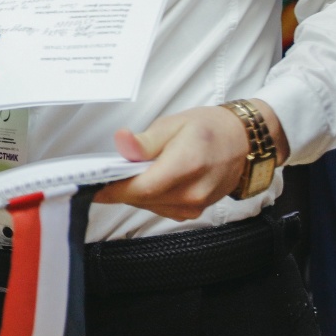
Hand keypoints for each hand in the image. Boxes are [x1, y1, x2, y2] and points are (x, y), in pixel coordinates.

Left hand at [96, 101, 288, 219]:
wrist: (243, 141)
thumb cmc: (208, 128)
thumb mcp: (173, 124)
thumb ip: (145, 141)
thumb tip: (122, 142)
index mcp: (186, 166)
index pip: (140, 188)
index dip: (113, 189)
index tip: (92, 185)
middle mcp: (193, 192)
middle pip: (142, 198)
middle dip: (120, 187)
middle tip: (106, 173)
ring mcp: (196, 205)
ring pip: (150, 205)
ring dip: (135, 192)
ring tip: (132, 171)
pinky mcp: (196, 211)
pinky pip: (162, 208)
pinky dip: (151, 196)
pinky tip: (151, 180)